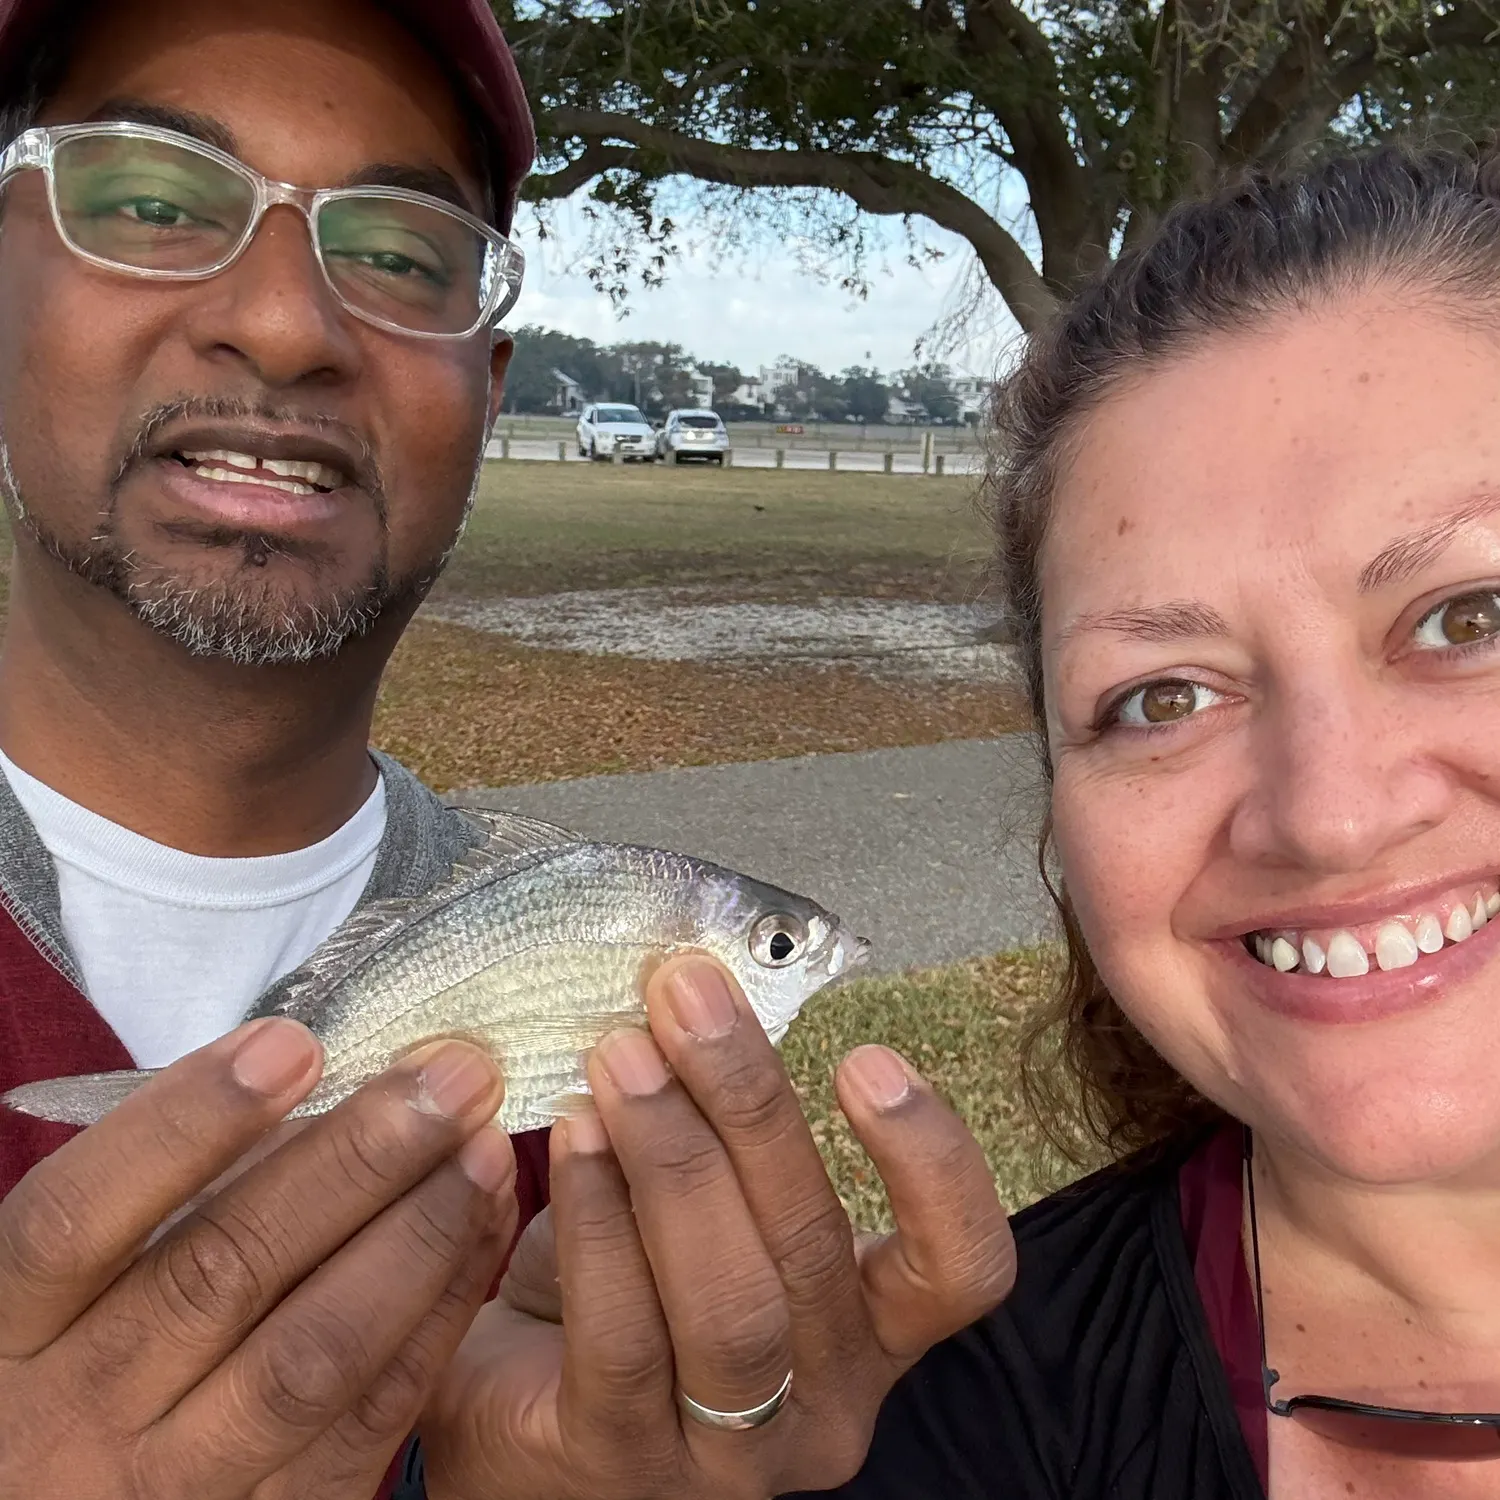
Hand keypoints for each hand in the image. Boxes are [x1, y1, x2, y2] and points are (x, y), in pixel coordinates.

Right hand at [0, 1018, 519, 1497]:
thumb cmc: (81, 1356)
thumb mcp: (73, 1283)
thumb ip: (164, 1195)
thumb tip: (312, 1087)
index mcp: (9, 1331)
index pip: (77, 1219)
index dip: (186, 1124)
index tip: (294, 1043)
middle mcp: (78, 1416)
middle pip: (222, 1273)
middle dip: (354, 1159)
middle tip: (451, 1073)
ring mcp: (177, 1484)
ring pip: (311, 1353)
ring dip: (415, 1235)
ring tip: (484, 1144)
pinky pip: (371, 1415)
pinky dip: (440, 1310)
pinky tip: (485, 1224)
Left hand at [421, 952, 1014, 1499]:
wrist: (522, 1420)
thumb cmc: (634, 1288)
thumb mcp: (709, 1212)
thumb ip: (725, 1125)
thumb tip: (701, 987)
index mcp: (869, 1329)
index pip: (962, 1270)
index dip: (934, 1167)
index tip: (868, 1058)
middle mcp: (823, 1403)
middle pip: (816, 1253)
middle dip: (749, 1103)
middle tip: (686, 997)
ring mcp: (727, 1454)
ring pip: (731, 1305)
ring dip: (672, 1156)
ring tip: (619, 1055)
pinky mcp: (619, 1463)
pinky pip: (622, 1336)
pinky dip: (599, 1218)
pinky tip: (571, 1136)